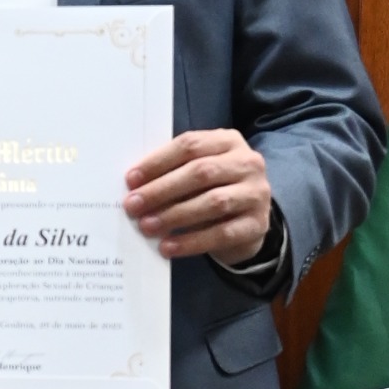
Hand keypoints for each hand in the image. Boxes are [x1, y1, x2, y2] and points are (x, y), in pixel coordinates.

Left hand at [123, 128, 272, 264]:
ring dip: (174, 216)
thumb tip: (135, 187)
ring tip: (147, 226)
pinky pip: (221, 234)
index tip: (131, 180)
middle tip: (134, 206)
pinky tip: (168, 246)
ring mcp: (256, 194)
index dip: (158, 162)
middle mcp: (248, 163)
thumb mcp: (198, 174)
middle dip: (162, 190)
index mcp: (228, 141)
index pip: (190, 145)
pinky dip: (191, 242)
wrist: (248, 223)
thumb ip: (173, 172)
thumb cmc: (213, 191)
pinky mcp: (257, 225)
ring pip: (213, 203)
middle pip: (201, 172)